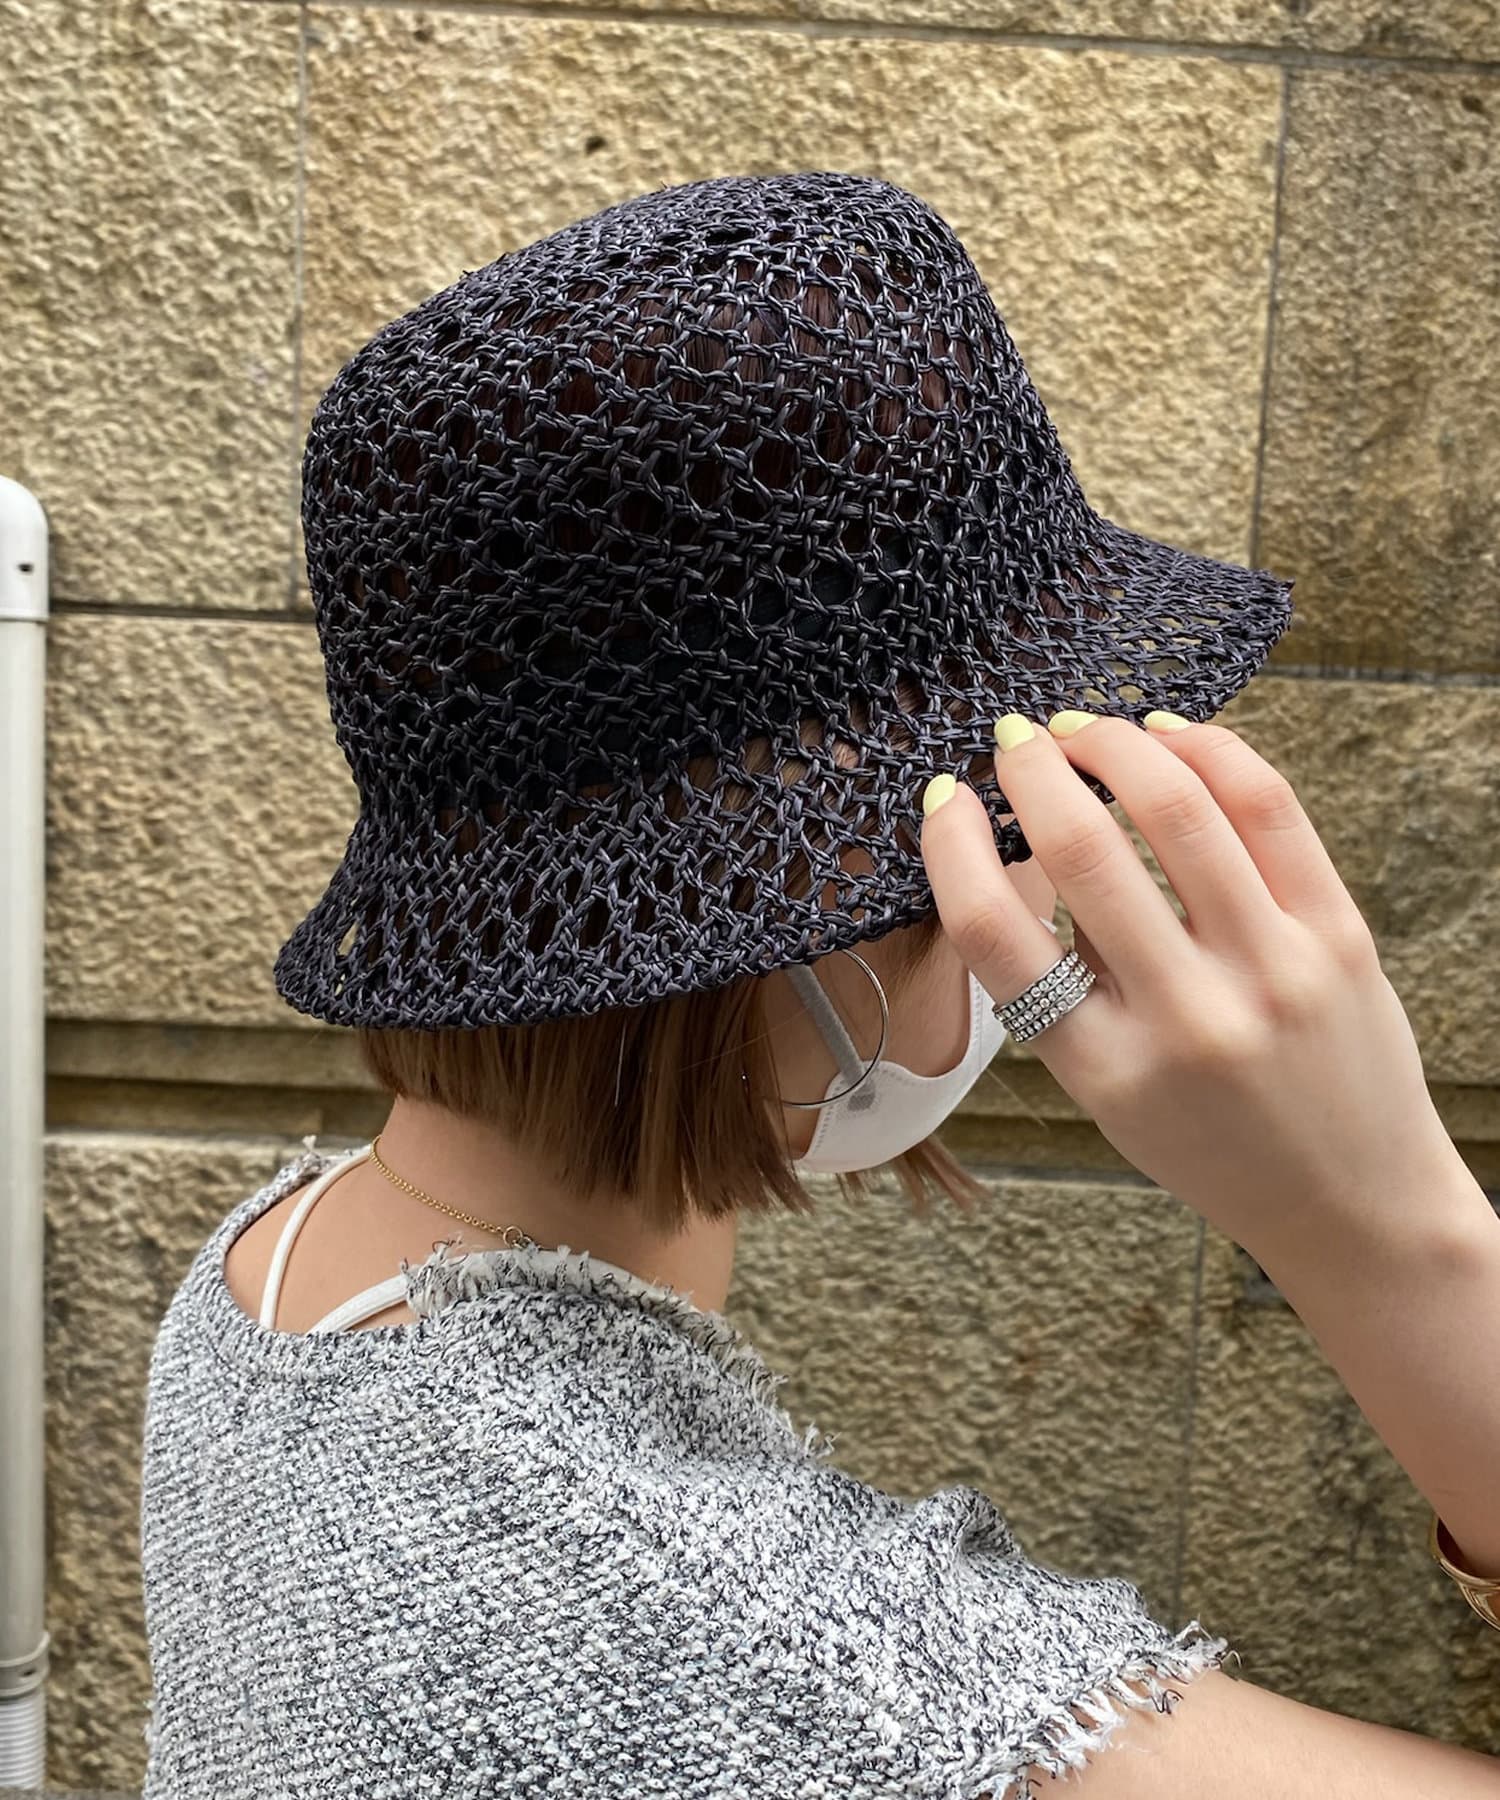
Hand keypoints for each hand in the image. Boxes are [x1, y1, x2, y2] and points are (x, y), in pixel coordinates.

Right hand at [919, 711, 1478, 1268]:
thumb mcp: (1105, 1094)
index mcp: (1104, 1067)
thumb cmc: (1210, 1143)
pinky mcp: (1338, 934)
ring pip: (1176, 808)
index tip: (943, 798)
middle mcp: (1186, 1018)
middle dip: (1030, 769)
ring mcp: (1271, 971)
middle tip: (1012, 740)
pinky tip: (1168, 734)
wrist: (1352, 1201)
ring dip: (1112, 744)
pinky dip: (1207, 750)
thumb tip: (1024, 840)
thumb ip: (1062, 987)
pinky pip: (1267, 808)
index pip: (995, 934)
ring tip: (1082, 728)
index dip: (951, 846)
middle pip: (1080, 851)